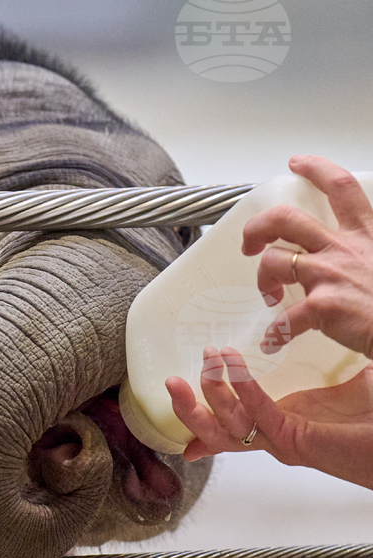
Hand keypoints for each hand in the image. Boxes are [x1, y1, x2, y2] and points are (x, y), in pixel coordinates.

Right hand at [165, 346, 372, 489]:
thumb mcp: (336, 383)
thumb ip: (316, 364)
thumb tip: (308, 335)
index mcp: (279, 422)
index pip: (228, 422)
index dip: (197, 412)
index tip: (175, 395)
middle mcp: (273, 435)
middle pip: (213, 430)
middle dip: (187, 407)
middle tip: (171, 380)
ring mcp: (281, 440)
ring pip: (226, 427)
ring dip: (210, 394)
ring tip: (207, 360)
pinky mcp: (294, 440)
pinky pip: (258, 415)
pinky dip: (242, 390)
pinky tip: (234, 367)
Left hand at [244, 155, 372, 357]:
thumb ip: (362, 251)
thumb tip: (345, 256)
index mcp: (364, 235)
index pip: (341, 188)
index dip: (317, 169)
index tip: (297, 163)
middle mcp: (344, 248)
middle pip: (286, 219)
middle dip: (257, 227)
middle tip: (249, 244)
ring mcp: (330, 275)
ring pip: (274, 261)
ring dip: (262, 279)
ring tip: (269, 296)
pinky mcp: (322, 306)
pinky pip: (284, 318)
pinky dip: (276, 332)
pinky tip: (275, 341)